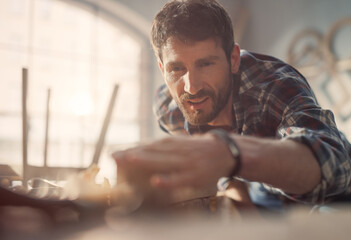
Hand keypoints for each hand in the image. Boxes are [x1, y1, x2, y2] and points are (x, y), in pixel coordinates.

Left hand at [112, 134, 234, 188]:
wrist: (227, 151)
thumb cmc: (201, 150)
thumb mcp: (183, 144)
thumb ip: (166, 147)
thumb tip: (144, 149)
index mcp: (175, 143)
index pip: (150, 145)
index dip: (133, 148)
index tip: (117, 151)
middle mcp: (179, 151)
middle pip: (153, 152)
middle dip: (133, 153)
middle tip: (114, 156)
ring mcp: (187, 162)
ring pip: (164, 161)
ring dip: (147, 160)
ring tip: (130, 159)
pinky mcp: (195, 176)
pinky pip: (180, 179)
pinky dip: (168, 180)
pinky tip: (156, 182)